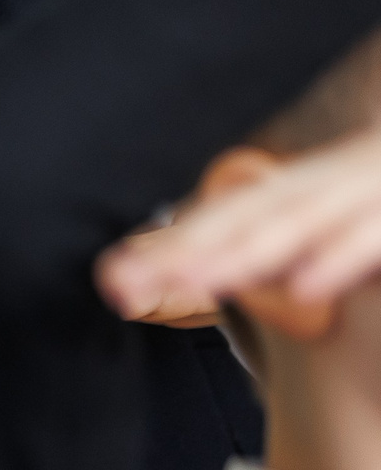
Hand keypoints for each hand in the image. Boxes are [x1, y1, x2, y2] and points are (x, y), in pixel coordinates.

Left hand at [98, 130, 380, 331]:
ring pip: (298, 222)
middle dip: (181, 252)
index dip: (170, 245)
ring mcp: (369, 187)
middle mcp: (330, 181)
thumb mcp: (341, 218)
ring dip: (242, 254)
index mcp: (309, 187)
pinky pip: (372, 233)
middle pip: (246, 219)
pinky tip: (304, 288)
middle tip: (121, 285)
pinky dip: (338, 258)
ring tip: (188, 282)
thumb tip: (234, 272)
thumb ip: (292, 241)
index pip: (227, 218)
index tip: (114, 282)